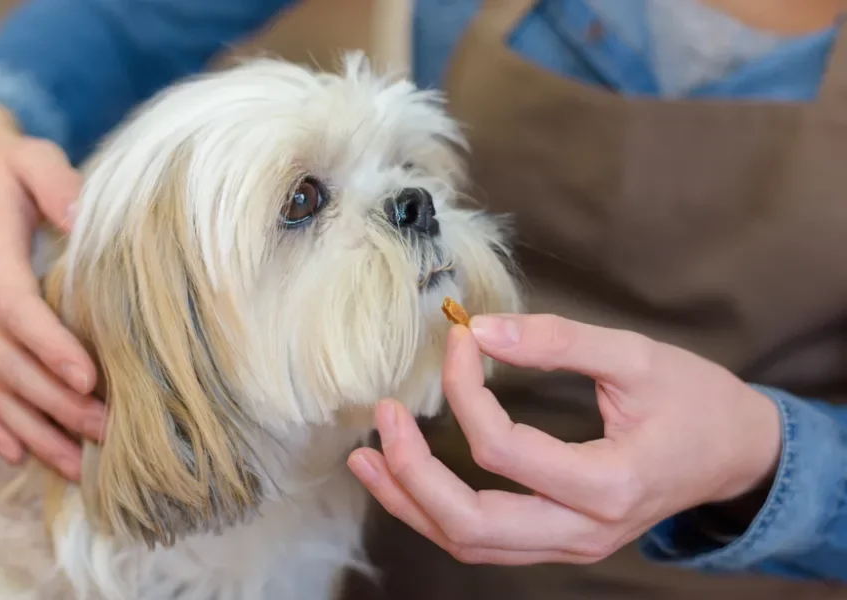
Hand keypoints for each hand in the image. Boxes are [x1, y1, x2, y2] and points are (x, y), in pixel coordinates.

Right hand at [0, 105, 103, 479]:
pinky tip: (18, 454)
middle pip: (2, 358)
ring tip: (75, 464)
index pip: (13, 306)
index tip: (90, 379)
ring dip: (28, 427)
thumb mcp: (34, 158)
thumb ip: (57, 180)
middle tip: (104, 431)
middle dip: (52, 402)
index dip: (49, 345)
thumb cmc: (9, 172)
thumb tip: (83, 215)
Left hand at [347, 314, 781, 564]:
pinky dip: (435, 514)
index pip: (505, 449)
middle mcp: (584, 531)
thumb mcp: (635, 356)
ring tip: (366, 460)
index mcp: (609, 485)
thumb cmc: (695, 401)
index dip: (466, 392)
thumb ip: (558, 341)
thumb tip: (481, 327)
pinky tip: (402, 481)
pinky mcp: (560, 540)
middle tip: (386, 418)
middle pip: (473, 524)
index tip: (458, 339)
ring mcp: (570, 544)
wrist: (736, 452)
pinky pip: (485, 541)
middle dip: (415, 473)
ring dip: (412, 502)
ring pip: (470, 543)